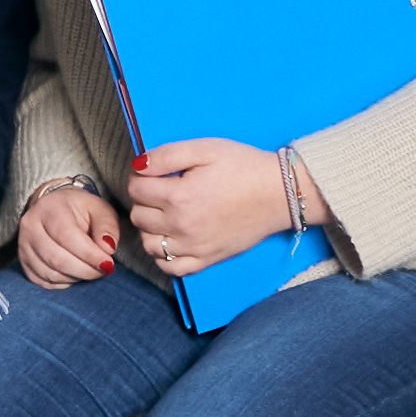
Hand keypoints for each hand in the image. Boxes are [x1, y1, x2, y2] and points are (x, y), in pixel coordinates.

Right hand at [7, 179, 126, 290]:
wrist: (54, 208)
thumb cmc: (80, 211)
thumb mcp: (99, 210)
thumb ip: (107, 227)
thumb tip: (107, 249)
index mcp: (50, 208)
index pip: (68, 237)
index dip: (90, 255)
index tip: (108, 264)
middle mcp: (31, 226)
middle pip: (57, 259)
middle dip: (85, 271)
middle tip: (103, 270)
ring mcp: (23, 245)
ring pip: (50, 274)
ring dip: (75, 278)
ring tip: (89, 270)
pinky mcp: (23, 261)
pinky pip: (42, 282)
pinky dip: (62, 283)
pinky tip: (74, 274)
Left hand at [121, 137, 305, 279]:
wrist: (279, 193)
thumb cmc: (244, 167)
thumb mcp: (205, 149)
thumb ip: (166, 155)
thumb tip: (138, 166)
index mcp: (179, 196)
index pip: (136, 189)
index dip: (141, 177)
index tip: (154, 173)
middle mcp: (182, 226)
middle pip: (139, 216)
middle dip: (144, 200)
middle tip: (162, 189)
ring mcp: (193, 247)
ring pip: (148, 243)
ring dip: (150, 228)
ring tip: (166, 213)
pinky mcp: (207, 259)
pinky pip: (170, 267)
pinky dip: (163, 255)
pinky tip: (171, 239)